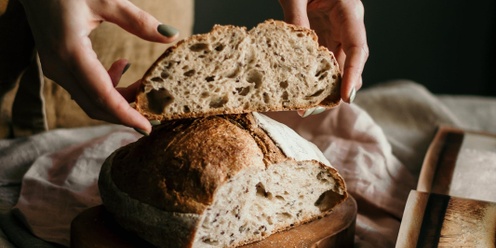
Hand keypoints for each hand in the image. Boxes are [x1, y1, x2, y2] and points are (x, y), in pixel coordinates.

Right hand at [18, 0, 178, 133]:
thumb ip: (139, 21)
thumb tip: (171, 36)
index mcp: (70, 52)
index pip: (102, 96)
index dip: (126, 115)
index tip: (147, 128)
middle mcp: (59, 66)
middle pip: (95, 105)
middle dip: (125, 112)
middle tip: (154, 111)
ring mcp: (55, 68)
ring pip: (90, 99)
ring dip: (118, 99)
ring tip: (142, 84)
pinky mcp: (57, 65)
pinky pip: (84, 87)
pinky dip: (107, 86)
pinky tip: (122, 67)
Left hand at [279, 0, 368, 103]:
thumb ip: (296, 19)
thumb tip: (296, 52)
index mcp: (349, 9)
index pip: (358, 47)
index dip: (353, 74)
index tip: (345, 97)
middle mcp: (347, 23)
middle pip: (350, 62)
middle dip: (336, 88)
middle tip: (313, 109)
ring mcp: (337, 29)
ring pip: (338, 64)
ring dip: (325, 86)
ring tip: (306, 106)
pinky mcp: (324, 33)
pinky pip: (325, 58)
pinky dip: (315, 75)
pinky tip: (303, 90)